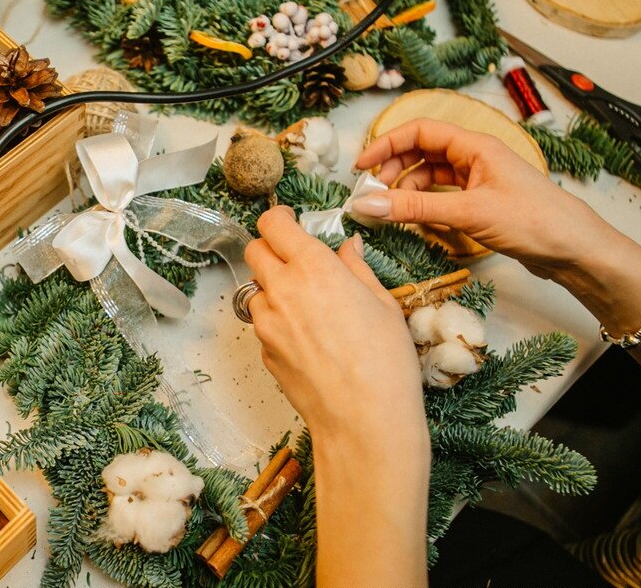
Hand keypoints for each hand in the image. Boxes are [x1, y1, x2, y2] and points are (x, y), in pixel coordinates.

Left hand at [243, 206, 425, 444]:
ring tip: (309, 308)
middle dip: (272, 249)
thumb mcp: (384, 304)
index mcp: (314, 267)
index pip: (274, 224)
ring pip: (255, 290)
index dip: (281, 220)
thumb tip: (348, 248)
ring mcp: (267, 323)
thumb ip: (357, 269)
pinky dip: (277, 323)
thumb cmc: (385, 363)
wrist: (364, 421)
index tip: (292, 224)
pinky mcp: (263, 352)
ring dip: (273, 289)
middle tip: (298, 262)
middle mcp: (282, 290)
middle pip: (255, 251)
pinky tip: (309, 340)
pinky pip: (263, 325)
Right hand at [353, 118, 618, 279]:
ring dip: (406, 188)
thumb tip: (368, 205)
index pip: (419, 131)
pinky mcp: (482, 202)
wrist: (575, 249)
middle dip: (393, 168)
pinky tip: (415, 217)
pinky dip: (424, 203)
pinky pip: (442, 194)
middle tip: (372, 193)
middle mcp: (475, 157)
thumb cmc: (533, 221)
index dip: (386, 145)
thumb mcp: (468, 213)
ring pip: (430, 174)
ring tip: (390, 209)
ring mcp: (479, 179)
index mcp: (475, 146)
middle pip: (421, 151)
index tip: (361, 167)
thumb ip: (415, 207)